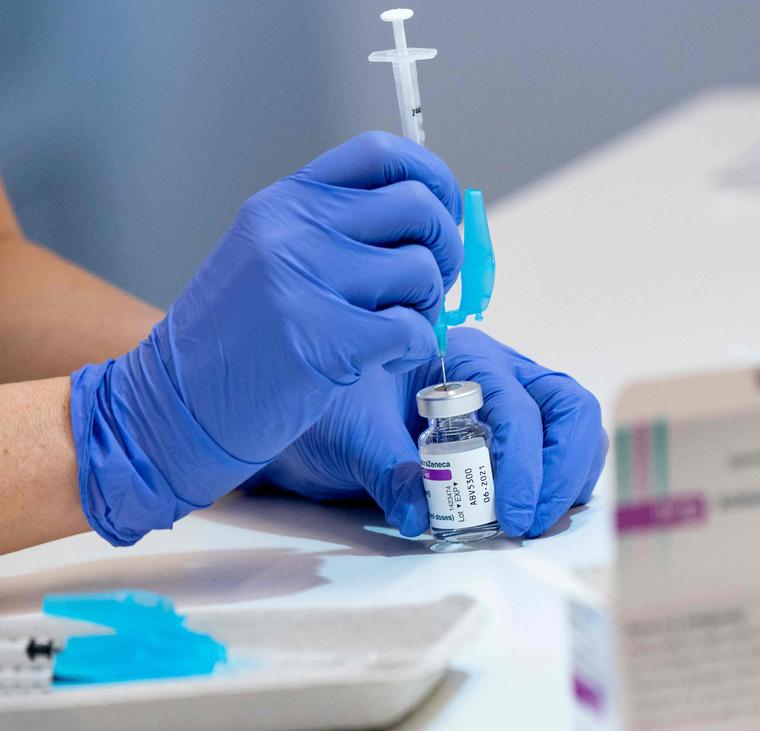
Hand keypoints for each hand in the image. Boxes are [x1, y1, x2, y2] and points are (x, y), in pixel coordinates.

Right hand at [70, 132, 462, 544]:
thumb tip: (428, 222)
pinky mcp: (327, 341)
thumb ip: (336, 232)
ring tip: (398, 330)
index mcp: (286, 203)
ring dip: (429, 307)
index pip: (381, 155)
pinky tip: (384, 362)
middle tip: (430, 286)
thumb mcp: (269, 258)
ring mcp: (308, 282)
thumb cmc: (232, 340)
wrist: (174, 407)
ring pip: (422, 270)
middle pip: (419, 207)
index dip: (432, 177)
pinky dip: (415, 351)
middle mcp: (296, 229)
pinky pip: (414, 331)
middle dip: (446, 248)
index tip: (444, 210)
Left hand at [253, 328, 607, 537]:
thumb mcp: (350, 433)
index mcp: (464, 356)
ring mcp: (513, 402)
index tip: (509, 516)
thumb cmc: (333, 410)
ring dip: (568, 478)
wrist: (320, 422)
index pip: (519, 404)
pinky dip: (562, 484)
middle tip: (529, 522)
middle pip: (569, 407)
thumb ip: (387, 468)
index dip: (524, 463)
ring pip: (576, 428)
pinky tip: (534, 512)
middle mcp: (500, 372)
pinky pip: (562, 453)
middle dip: (561, 469)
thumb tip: (421, 515)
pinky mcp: (515, 437)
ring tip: (534, 521)